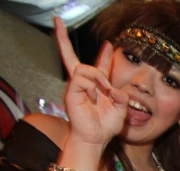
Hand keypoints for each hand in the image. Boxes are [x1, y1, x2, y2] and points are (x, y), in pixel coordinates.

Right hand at [54, 17, 128, 148]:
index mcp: (97, 86)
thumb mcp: (121, 110)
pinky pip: (81, 78)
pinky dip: (93, 86)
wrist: (95, 139)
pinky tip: (96, 96)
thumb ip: (121, 97)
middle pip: (71, 57)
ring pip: (84, 68)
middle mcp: (84, 84)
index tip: (109, 44)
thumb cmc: (106, 126)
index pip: (99, 66)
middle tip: (57, 21)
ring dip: (99, 77)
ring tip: (105, 91)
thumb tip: (115, 88)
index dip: (104, 55)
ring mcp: (75, 87)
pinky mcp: (71, 92)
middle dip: (61, 39)